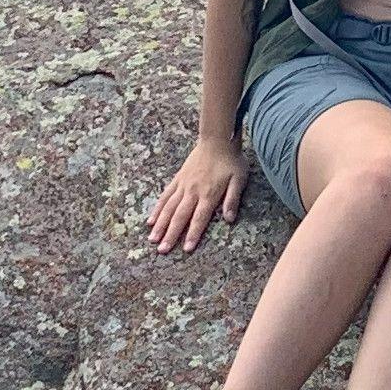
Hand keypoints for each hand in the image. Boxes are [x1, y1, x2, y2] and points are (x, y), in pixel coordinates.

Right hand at [147, 134, 247, 254]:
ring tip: (152, 239)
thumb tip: (229, 219)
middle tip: (162, 250)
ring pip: (169, 208)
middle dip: (170, 234)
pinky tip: (151, 220)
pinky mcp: (178, 179)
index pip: (199, 218)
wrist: (217, 139)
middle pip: (179, 216)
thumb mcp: (239, 179)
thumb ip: (232, 199)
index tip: (185, 249)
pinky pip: (165, 196)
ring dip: (160, 225)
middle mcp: (193, 191)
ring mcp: (183, 185)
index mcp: (209, 194)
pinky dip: (157, 208)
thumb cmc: (231, 160)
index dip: (192, 234)